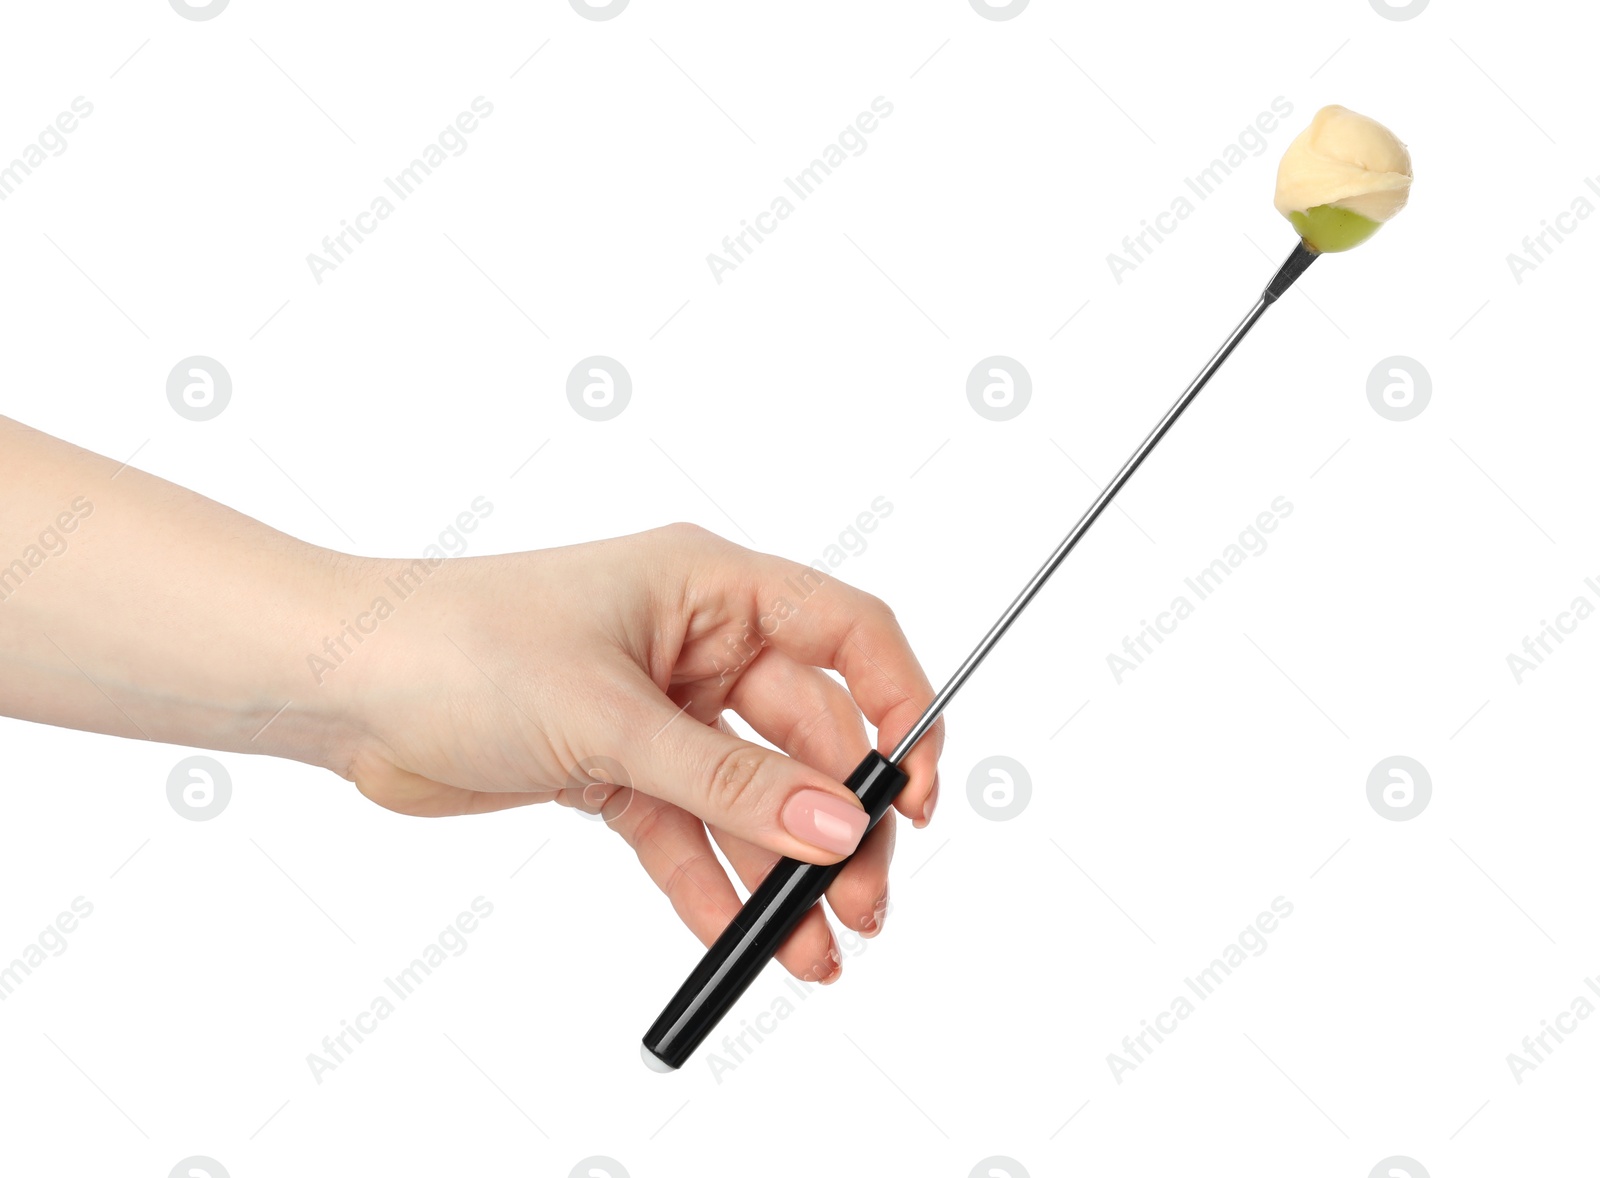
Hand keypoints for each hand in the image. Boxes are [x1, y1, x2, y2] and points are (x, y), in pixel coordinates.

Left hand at [334, 523, 943, 983]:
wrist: (341, 688)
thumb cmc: (459, 647)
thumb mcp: (611, 717)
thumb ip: (730, 782)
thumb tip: (838, 825)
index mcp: (708, 587)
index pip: (846, 634)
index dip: (899, 707)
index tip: (918, 791)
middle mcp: (694, 643)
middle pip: (807, 733)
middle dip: (839, 819)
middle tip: (861, 899)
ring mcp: (656, 709)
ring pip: (749, 794)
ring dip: (782, 870)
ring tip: (814, 949)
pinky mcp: (613, 768)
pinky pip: (685, 830)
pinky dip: (709, 882)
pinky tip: (735, 939)